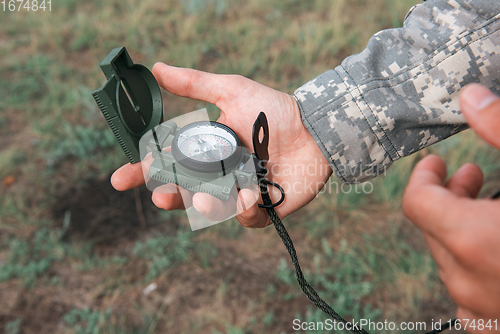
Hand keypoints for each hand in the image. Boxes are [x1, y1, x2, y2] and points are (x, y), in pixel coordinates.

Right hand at [111, 63, 331, 227]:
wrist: (314, 128)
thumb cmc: (273, 110)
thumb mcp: (231, 91)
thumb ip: (194, 84)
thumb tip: (156, 68)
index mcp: (206, 151)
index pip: (168, 164)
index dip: (143, 172)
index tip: (119, 179)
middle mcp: (218, 175)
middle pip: (183, 193)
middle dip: (168, 196)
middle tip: (162, 194)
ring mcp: (239, 193)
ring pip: (211, 210)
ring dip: (204, 206)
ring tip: (207, 198)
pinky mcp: (263, 208)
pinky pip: (246, 219)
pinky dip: (244, 211)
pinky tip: (249, 196)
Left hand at [403, 84, 499, 331]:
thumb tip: (471, 99)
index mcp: (473, 241)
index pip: (417, 202)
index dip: (425, 175)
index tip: (437, 162)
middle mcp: (469, 281)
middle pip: (434, 228)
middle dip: (449, 196)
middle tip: (472, 174)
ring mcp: (484, 311)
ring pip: (452, 260)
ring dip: (464, 228)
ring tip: (491, 208)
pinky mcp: (498, 327)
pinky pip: (472, 294)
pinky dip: (479, 265)